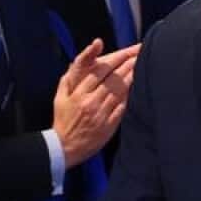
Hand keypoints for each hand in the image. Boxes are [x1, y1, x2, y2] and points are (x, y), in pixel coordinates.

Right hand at [53, 40, 138, 165]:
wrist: (65, 147)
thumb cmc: (62, 122)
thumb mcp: (59, 99)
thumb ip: (67, 81)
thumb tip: (74, 65)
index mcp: (79, 94)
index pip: (99, 72)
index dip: (114, 60)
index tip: (125, 52)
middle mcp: (91, 102)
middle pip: (113, 79)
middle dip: (127, 64)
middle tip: (139, 54)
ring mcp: (101, 114)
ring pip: (120, 91)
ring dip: (132, 77)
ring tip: (141, 65)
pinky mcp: (109, 125)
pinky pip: (122, 107)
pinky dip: (130, 95)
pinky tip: (137, 86)